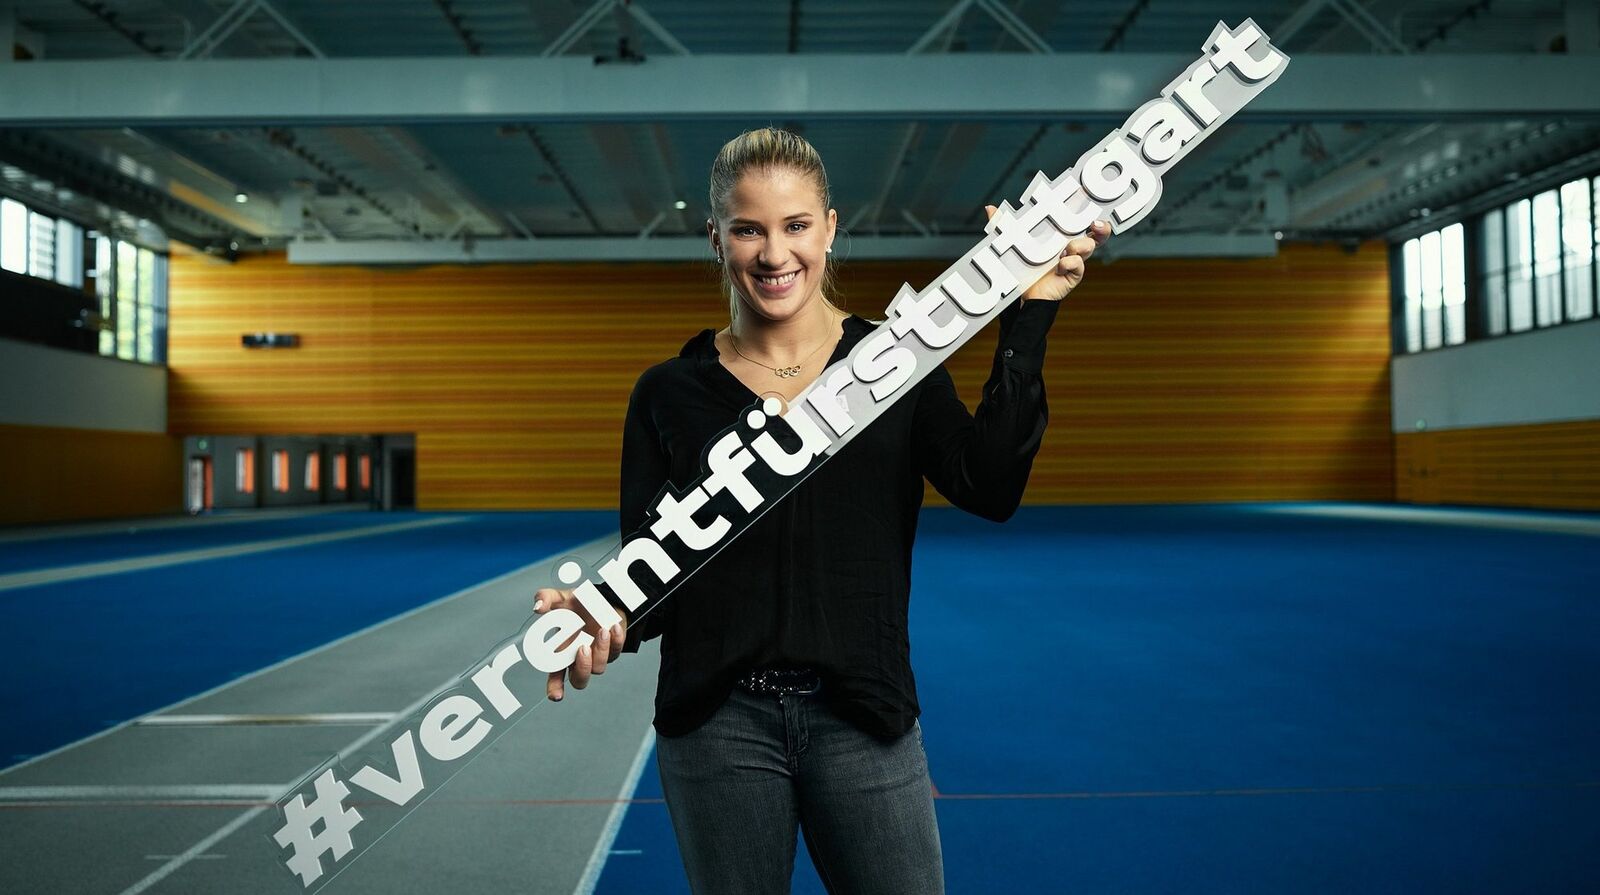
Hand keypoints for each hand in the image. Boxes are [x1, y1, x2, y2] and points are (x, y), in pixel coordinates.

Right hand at [533, 587, 626, 700]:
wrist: (602, 598)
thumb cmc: (578, 604)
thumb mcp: (560, 597)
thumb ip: (545, 598)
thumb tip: (537, 608)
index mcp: (562, 653)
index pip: (555, 677)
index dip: (554, 688)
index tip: (556, 695)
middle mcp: (579, 659)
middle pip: (579, 681)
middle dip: (581, 668)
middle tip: (583, 648)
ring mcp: (597, 656)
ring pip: (599, 668)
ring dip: (600, 651)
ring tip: (601, 630)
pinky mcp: (614, 648)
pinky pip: (617, 651)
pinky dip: (616, 640)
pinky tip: (613, 626)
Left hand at [983, 207, 1109, 301]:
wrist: (1018, 295)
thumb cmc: (1019, 266)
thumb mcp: (1010, 243)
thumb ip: (1003, 225)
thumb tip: (990, 208)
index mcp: (1061, 235)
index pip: (1082, 220)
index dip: (1092, 210)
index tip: (1093, 201)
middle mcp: (1071, 247)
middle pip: (1098, 234)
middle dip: (1103, 227)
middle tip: (1096, 223)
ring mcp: (1073, 262)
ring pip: (1089, 246)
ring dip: (1080, 244)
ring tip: (1065, 250)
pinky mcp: (1072, 276)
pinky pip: (1079, 266)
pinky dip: (1071, 263)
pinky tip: (1060, 265)